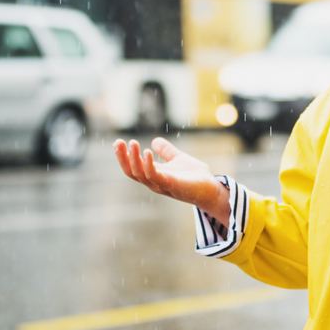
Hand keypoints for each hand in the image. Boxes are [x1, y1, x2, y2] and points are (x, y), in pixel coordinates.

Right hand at [113, 138, 230, 226]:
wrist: (211, 188)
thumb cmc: (194, 177)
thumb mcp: (178, 159)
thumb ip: (167, 151)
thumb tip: (155, 140)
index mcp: (154, 175)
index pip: (133, 168)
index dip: (124, 156)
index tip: (118, 142)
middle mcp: (154, 182)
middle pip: (132, 172)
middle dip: (123, 158)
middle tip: (117, 142)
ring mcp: (161, 185)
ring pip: (140, 174)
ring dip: (134, 159)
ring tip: (132, 143)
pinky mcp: (171, 186)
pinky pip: (155, 176)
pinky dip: (148, 165)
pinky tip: (147, 151)